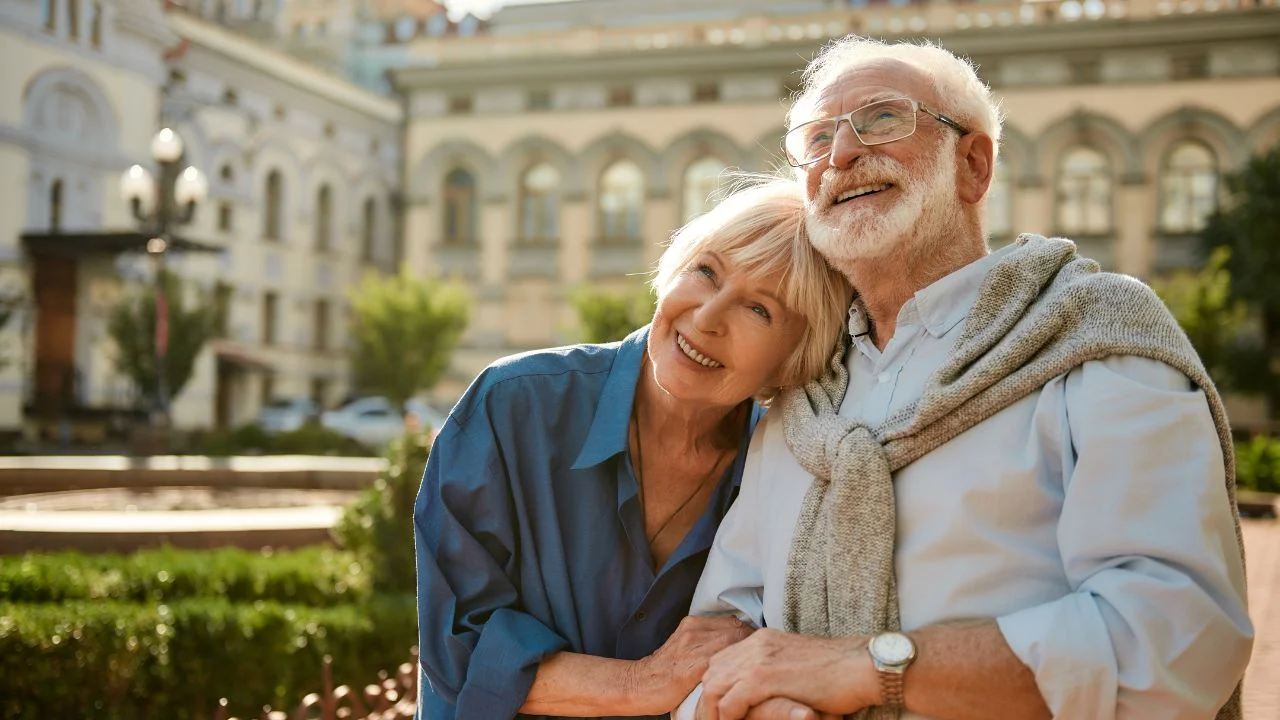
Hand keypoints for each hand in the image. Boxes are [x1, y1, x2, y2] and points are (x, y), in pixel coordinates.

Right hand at [631, 615, 754, 713]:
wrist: (639, 684)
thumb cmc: (664, 670)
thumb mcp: (684, 644)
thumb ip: (706, 638)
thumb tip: (736, 641)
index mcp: (692, 623)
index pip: (734, 622)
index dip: (748, 635)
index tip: (754, 649)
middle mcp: (693, 630)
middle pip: (738, 630)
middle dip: (751, 645)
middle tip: (757, 660)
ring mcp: (693, 647)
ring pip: (733, 643)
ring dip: (746, 657)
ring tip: (750, 670)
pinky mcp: (693, 668)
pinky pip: (723, 662)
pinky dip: (734, 669)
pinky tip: (738, 679)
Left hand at [698, 628, 874, 719]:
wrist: (860, 665)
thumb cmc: (837, 671)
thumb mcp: (795, 665)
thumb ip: (775, 672)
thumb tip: (760, 695)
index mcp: (762, 639)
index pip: (722, 661)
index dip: (716, 687)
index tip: (717, 710)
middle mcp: (756, 644)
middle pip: (712, 673)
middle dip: (708, 701)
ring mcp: (758, 659)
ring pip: (714, 687)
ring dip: (713, 712)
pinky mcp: (764, 678)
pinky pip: (730, 702)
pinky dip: (727, 718)